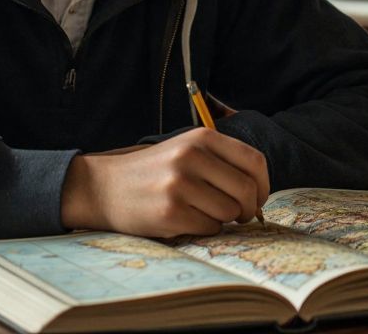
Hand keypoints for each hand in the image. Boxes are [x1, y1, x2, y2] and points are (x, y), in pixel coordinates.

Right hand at [61, 127, 268, 237]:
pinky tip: (186, 220)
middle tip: (240, 214)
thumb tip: (260, 191)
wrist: (105, 187)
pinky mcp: (170, 213)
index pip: (254, 162)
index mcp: (201, 138)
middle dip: (249, 208)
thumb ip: (222, 162)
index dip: (263, 185)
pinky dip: (205, 229)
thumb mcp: (187, 149)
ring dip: (224, 219)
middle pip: (246, 190)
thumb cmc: (154, 171)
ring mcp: (180, 185)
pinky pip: (210, 228)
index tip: (258, 197)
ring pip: (230, 212)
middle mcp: (191, 157)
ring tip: (203, 212)